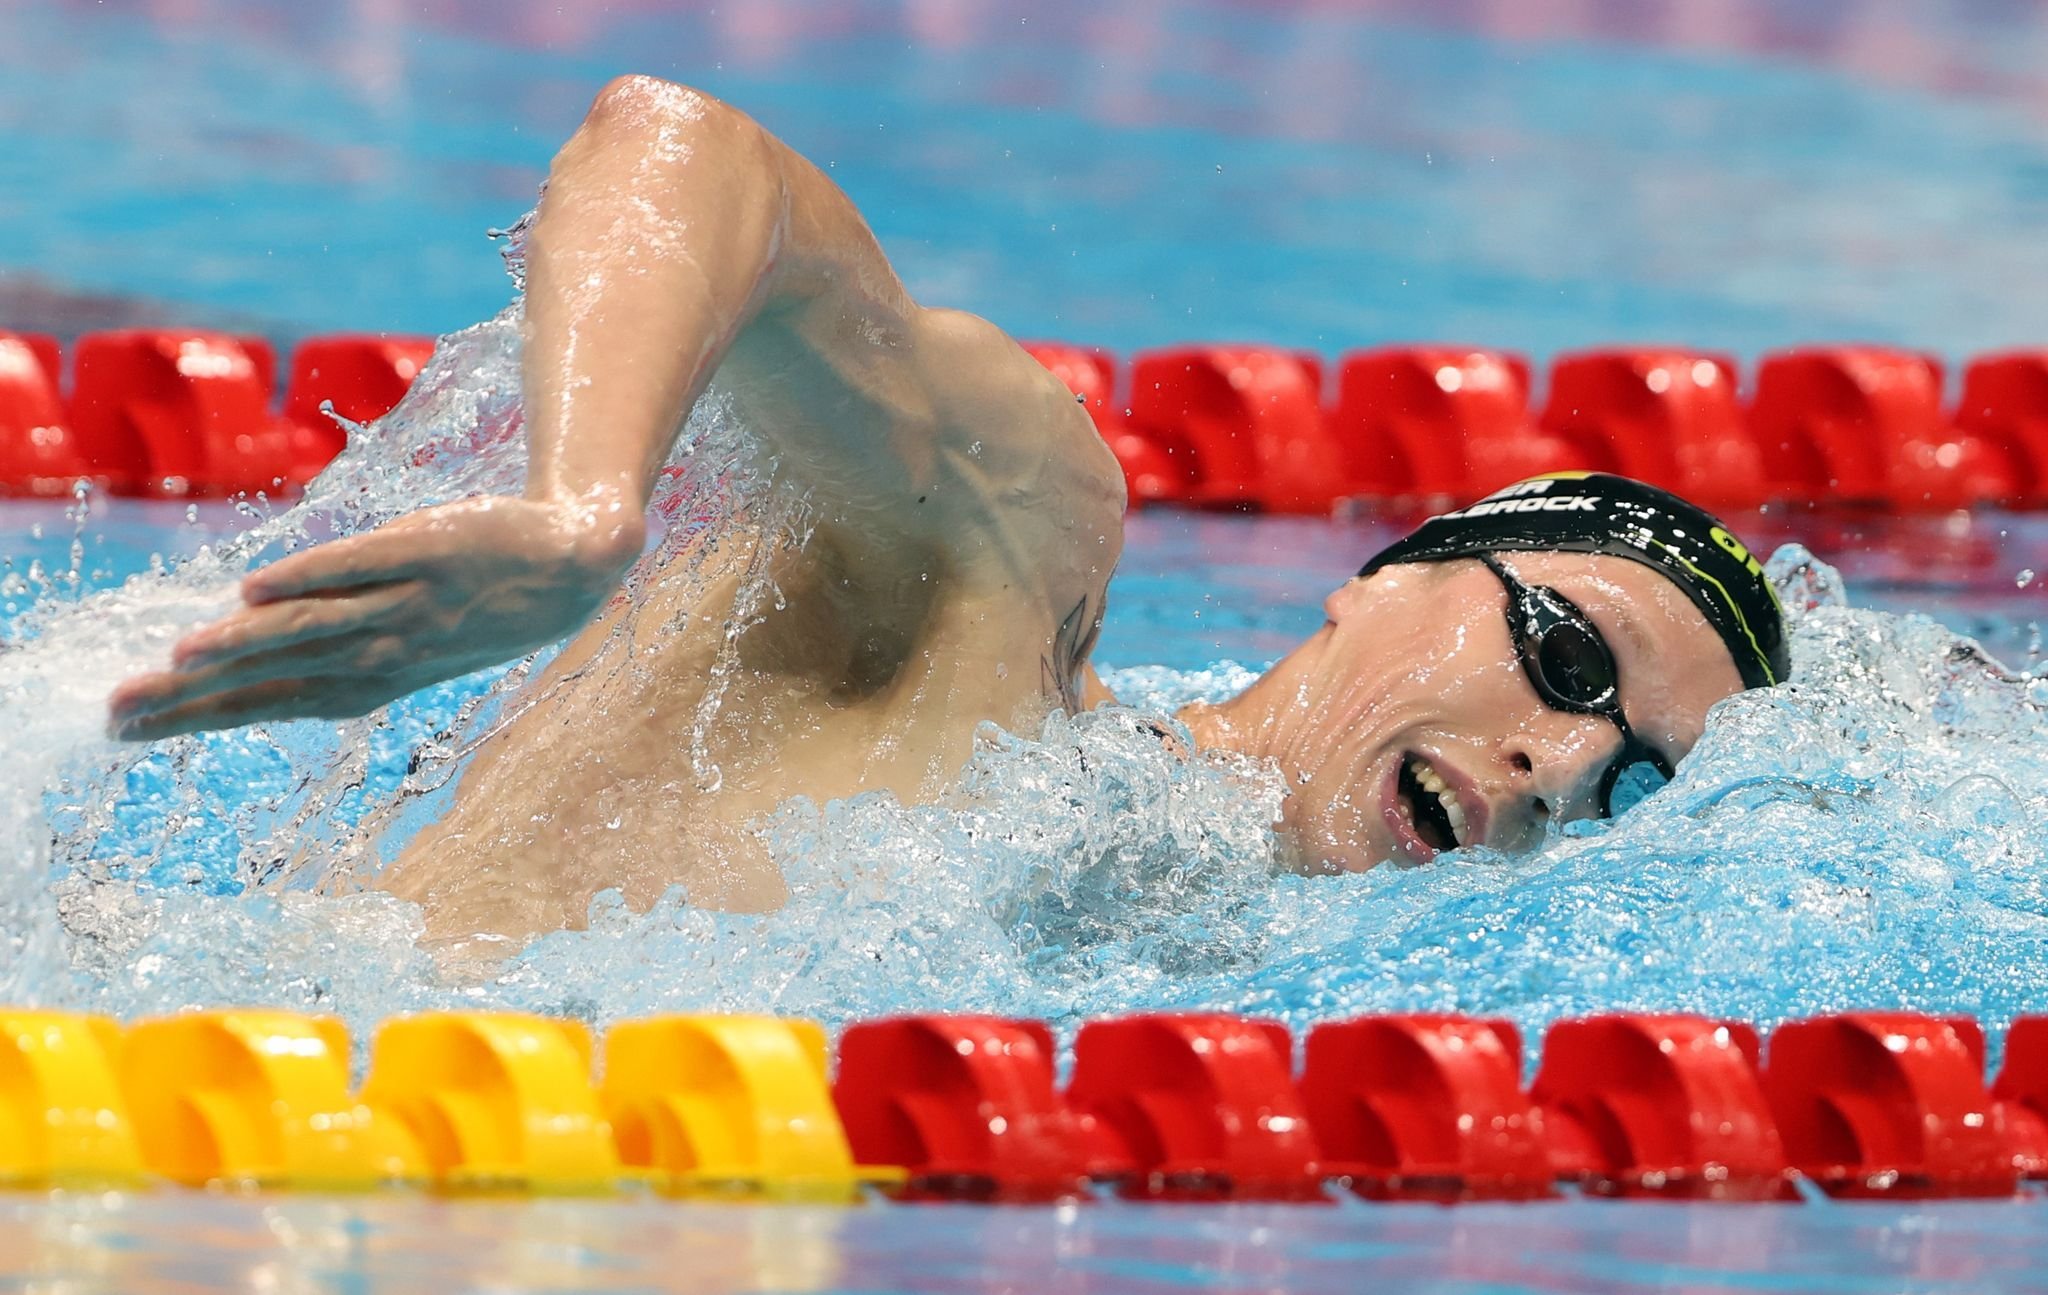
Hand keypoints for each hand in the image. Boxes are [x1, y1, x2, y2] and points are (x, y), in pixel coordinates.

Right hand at [108, 492, 644, 740]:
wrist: (571, 567)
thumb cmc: (472, 607)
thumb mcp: (403, 644)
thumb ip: (328, 649)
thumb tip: (242, 635)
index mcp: (371, 681)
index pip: (270, 706)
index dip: (197, 720)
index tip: (124, 732)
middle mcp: (383, 652)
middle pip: (274, 675)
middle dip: (193, 696)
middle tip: (118, 711)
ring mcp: (406, 604)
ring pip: (313, 628)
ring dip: (245, 643)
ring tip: (180, 657)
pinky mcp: (426, 551)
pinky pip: (361, 566)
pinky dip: (309, 577)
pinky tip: (255, 587)